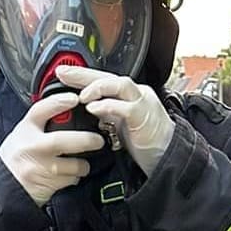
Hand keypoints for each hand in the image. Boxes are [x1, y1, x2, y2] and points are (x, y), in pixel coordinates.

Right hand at [0, 92, 105, 205]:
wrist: (3, 187)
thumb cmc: (16, 159)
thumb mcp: (23, 135)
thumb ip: (42, 124)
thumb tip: (67, 110)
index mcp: (25, 130)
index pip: (41, 110)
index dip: (59, 102)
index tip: (75, 98)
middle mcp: (31, 147)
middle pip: (62, 140)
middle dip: (86, 140)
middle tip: (98, 140)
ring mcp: (40, 167)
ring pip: (73, 164)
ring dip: (83, 164)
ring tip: (80, 163)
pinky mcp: (48, 183)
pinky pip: (72, 178)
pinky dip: (75, 177)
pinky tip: (67, 175)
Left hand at [57, 66, 174, 174]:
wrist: (168, 157)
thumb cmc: (146, 143)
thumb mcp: (119, 126)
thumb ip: (105, 115)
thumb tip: (84, 109)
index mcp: (128, 96)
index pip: (103, 79)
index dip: (82, 76)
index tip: (62, 73)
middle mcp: (136, 94)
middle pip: (108, 77)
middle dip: (83, 74)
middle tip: (62, 73)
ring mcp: (143, 103)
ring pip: (120, 84)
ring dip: (98, 87)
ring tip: (81, 96)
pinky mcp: (146, 116)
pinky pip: (127, 106)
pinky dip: (109, 106)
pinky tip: (94, 109)